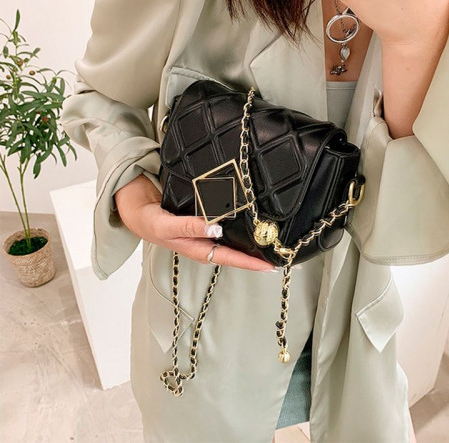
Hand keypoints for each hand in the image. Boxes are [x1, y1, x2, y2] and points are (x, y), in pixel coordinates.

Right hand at [114, 174, 274, 271]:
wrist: (138, 211)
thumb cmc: (151, 222)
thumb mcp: (168, 226)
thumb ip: (191, 227)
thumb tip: (216, 228)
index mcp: (199, 249)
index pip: (230, 258)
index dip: (251, 263)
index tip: (271, 265)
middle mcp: (206, 243)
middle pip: (237, 253)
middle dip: (257, 255)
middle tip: (280, 252)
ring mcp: (206, 234)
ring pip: (233, 241)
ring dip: (251, 241)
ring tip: (272, 239)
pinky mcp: (205, 223)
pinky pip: (227, 226)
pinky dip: (240, 226)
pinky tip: (251, 220)